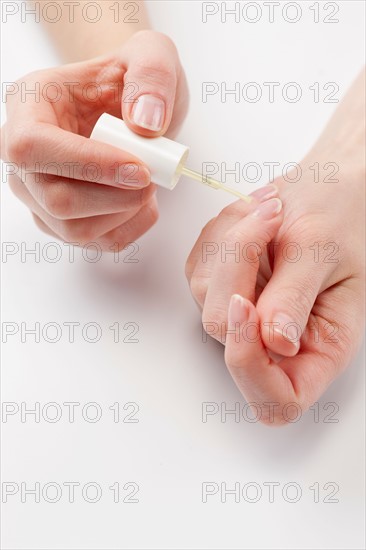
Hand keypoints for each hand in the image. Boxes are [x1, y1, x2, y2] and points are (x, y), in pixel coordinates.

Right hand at [1, 30, 188, 249]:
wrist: (131, 109)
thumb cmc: (131, 81)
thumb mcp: (152, 56)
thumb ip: (153, 76)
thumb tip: (145, 124)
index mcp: (30, 106)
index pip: (33, 147)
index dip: (86, 165)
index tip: (139, 169)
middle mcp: (25, 156)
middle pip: (54, 200)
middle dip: (114, 197)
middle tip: (152, 179)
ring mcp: (40, 193)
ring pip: (73, 230)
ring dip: (124, 214)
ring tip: (148, 185)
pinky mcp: (63, 220)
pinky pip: (96, 242)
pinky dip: (130, 228)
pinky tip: (143, 202)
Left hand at [186, 171, 364, 424]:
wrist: (327, 188)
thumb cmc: (340, 218)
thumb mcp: (324, 253)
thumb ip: (295, 299)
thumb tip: (274, 342)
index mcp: (318, 348)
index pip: (277, 402)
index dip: (250, 369)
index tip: (247, 309)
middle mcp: (274, 338)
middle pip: (224, 335)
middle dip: (236, 270)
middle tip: (270, 221)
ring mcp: (242, 310)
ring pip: (205, 295)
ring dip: (231, 243)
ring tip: (271, 213)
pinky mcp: (220, 283)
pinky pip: (200, 264)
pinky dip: (222, 234)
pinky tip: (255, 219)